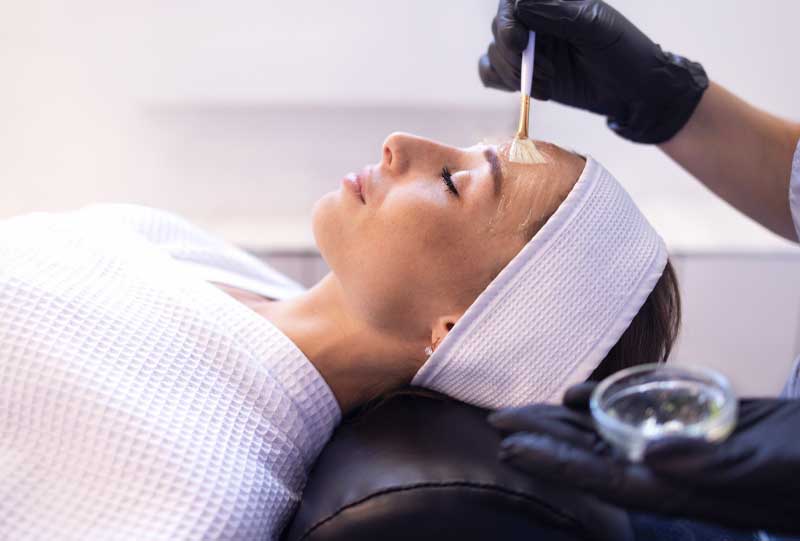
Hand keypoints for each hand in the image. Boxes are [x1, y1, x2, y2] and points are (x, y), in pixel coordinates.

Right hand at [478, 0, 708, 143]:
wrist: (634, 91)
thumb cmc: (624, 53)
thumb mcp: (595, 28)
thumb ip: (559, 15)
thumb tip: (520, 7)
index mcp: (554, 2)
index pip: (513, 2)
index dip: (508, 21)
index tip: (520, 43)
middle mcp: (537, 21)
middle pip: (499, 29)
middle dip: (514, 55)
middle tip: (546, 73)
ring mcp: (529, 49)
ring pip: (494, 53)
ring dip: (513, 73)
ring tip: (546, 86)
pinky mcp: (525, 74)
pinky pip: (491, 73)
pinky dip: (501, 81)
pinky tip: (531, 90)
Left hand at [489, 382, 799, 533]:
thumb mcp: (768, 464)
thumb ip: (710, 463)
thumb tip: (651, 455)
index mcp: (681, 487)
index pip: (602, 476)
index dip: (553, 463)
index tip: (510, 447)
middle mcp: (668, 471)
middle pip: (591, 455)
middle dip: (543, 439)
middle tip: (497, 420)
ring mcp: (676, 450)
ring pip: (606, 435)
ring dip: (562, 423)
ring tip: (521, 410)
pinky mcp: (688, 427)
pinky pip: (635, 415)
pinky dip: (604, 404)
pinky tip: (576, 395)